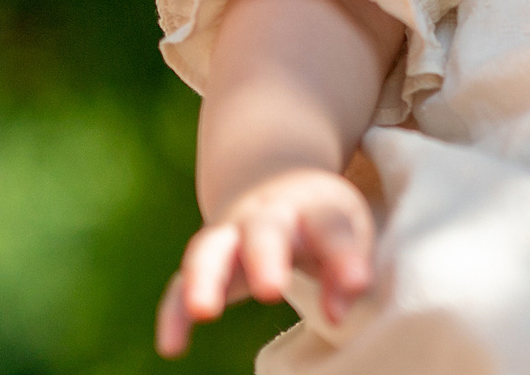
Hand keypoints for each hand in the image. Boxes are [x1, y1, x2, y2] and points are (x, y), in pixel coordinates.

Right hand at [155, 165, 375, 357]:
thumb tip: (338, 314)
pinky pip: (180, 285)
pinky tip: (172, 347)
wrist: (277, 181)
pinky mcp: (204, 261)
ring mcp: (229, 234)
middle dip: (265, 258)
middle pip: (263, 231)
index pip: (330, 226)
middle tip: (272, 290)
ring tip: (204, 311)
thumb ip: (348, 268)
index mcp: (312, 206)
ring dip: (204, 279)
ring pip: (208, 250)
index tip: (357, 285)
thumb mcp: (348, 230)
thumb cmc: (322, 218)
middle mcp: (266, 215)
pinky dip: (173, 313)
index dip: (344, 256)